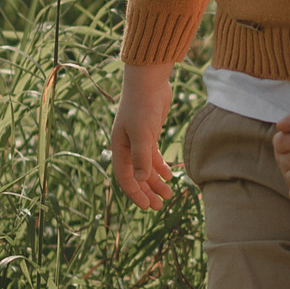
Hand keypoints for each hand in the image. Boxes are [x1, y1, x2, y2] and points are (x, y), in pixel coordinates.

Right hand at [109, 62, 176, 208]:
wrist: (149, 81)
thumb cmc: (142, 106)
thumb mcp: (142, 133)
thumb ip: (142, 156)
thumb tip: (141, 180)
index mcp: (119, 148)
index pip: (125, 177)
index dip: (135, 193)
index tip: (148, 206)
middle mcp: (127, 146)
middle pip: (136, 176)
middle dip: (147, 191)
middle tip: (160, 206)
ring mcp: (138, 140)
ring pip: (146, 167)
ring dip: (156, 181)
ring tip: (169, 194)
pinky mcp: (150, 133)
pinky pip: (153, 156)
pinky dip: (161, 166)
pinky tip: (170, 175)